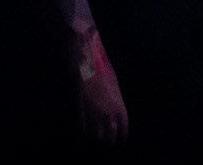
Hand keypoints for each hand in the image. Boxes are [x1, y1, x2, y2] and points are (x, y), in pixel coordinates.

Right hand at [74, 28, 128, 143]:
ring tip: (97, 131)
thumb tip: (115, 114)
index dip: (121, 136)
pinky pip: (83, 129)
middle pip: (109, 140)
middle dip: (109, 138)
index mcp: (119, 109)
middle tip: (107, 135)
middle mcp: (108, 116)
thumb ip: (116, 102)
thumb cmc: (103, 71)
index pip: (122, 133)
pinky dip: (85, 129)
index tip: (119, 136)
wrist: (86, 62)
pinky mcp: (80, 113)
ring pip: (95, 137)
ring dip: (96, 135)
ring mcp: (93, 116)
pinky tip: (87, 125)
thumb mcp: (115, 86)